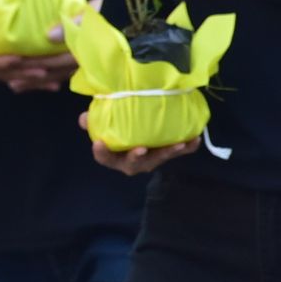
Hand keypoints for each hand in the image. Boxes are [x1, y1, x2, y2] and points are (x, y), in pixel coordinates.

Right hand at [0, 2, 76, 92]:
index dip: (2, 62)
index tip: (18, 58)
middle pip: (4, 74)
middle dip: (24, 73)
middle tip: (44, 71)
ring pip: (13, 78)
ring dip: (33, 81)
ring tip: (53, 81)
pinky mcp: (1, 72)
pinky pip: (18, 78)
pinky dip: (36, 82)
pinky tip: (53, 85)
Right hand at [82, 112, 199, 176]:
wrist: (138, 131)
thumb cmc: (117, 128)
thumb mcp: (103, 123)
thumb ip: (93, 120)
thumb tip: (85, 118)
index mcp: (114, 156)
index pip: (104, 158)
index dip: (101, 152)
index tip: (99, 142)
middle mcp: (133, 161)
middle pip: (133, 163)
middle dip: (137, 157)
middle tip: (141, 148)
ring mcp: (151, 159)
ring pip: (158, 159)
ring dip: (168, 152)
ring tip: (177, 144)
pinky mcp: (167, 153)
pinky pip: (178, 153)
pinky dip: (188, 147)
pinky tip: (194, 139)